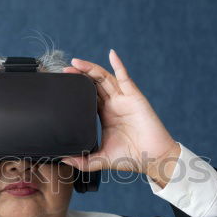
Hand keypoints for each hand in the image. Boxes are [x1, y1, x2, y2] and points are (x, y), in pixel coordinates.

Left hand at [59, 50, 181, 187]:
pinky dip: (118, 65)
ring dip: (91, 68)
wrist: (153, 159)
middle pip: (94, 83)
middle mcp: (113, 104)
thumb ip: (82, 161)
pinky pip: (125, 77)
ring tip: (76, 62)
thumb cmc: (131, 158)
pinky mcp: (134, 97)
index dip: (76, 88)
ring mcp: (123, 99)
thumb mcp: (101, 160)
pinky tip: (112, 54)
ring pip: (104, 78)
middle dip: (80, 75)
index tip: (63, 84)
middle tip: (65, 70)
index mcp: (105, 115)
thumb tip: (63, 160)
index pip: (87, 96)